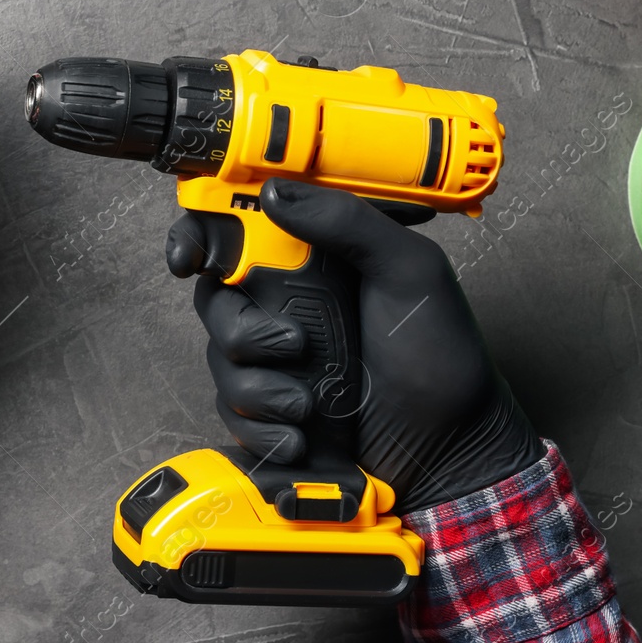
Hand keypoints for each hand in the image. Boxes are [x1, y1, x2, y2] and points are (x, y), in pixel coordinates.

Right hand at [176, 179, 541, 512]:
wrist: (451, 451)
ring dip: (257, 386)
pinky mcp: (273, 409)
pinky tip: (300, 434)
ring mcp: (277, 359)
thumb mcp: (409, 271)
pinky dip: (262, 426)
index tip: (190, 258)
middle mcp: (288, 303)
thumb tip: (276, 192)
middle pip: (216, 300)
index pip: (240, 232)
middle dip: (240, 329)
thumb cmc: (442, 356)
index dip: (199, 237)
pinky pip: (233, 411)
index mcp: (316, 261)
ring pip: (220, 359)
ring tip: (307, 403)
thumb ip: (349, 222)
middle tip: (290, 345)